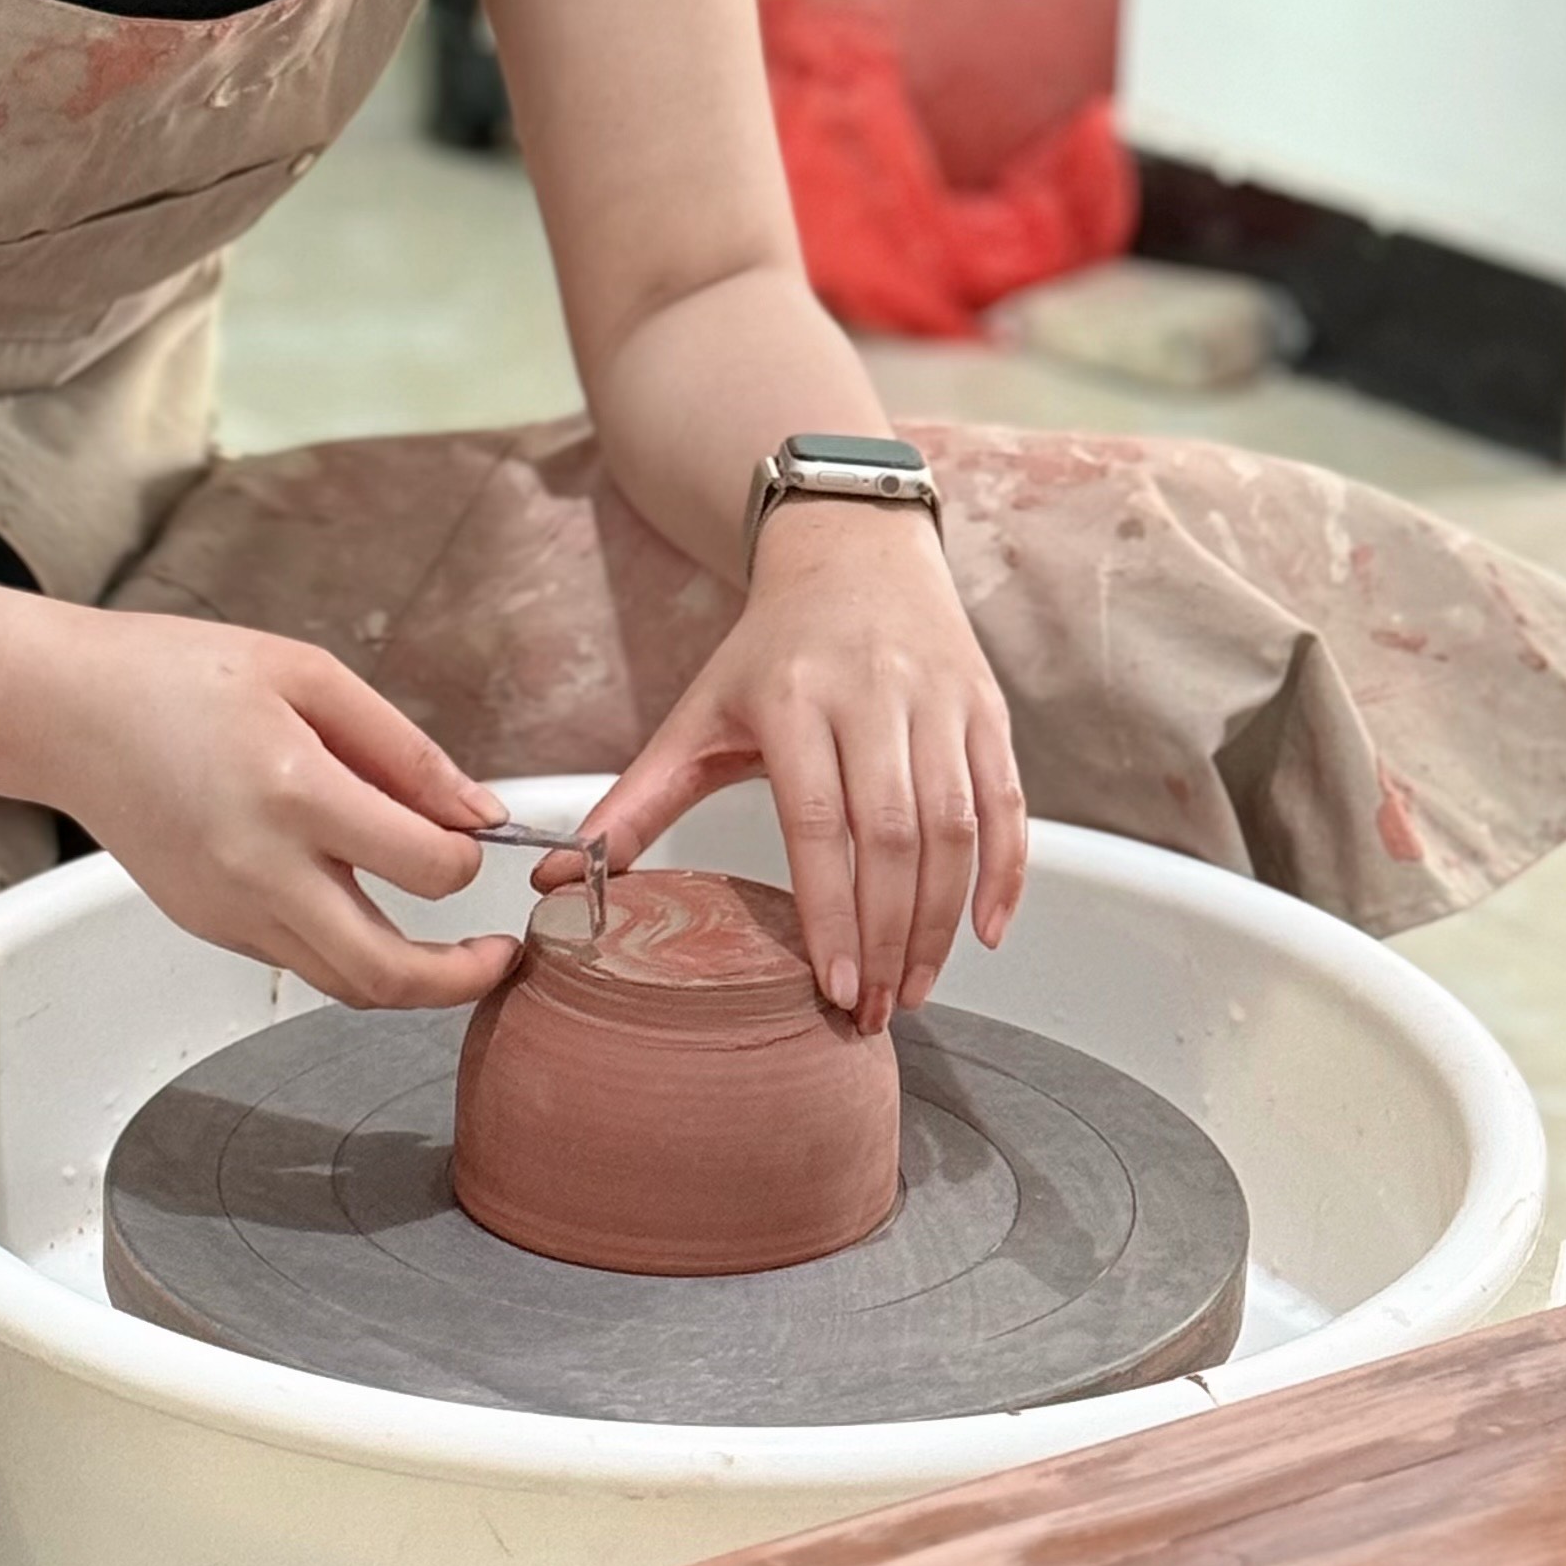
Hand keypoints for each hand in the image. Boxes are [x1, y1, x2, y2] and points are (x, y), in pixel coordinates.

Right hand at [53, 611, 523, 1009]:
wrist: (68, 713)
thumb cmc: (178, 677)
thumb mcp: (308, 677)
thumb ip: (404, 751)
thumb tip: (479, 814)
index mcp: (295, 793)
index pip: (429, 868)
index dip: (473, 858)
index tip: (477, 836)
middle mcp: (261, 870)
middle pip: (388, 973)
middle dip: (464, 977)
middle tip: (501, 958)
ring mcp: (230, 910)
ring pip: (343, 986)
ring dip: (409, 982)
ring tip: (450, 955)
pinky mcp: (208, 925)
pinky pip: (297, 960)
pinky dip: (345, 950)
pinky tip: (359, 905)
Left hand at [559, 505, 1025, 1031]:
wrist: (853, 553)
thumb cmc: (770, 653)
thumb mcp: (696, 718)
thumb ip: (633, 806)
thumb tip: (556, 883)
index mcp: (795, 700)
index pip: (820, 822)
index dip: (833, 911)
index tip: (835, 988)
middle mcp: (875, 695)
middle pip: (895, 836)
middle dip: (891, 937)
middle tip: (877, 1012)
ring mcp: (941, 702)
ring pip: (959, 827)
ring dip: (944, 921)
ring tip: (916, 989)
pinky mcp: (986, 711)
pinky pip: (1009, 804)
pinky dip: (1006, 875)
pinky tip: (987, 933)